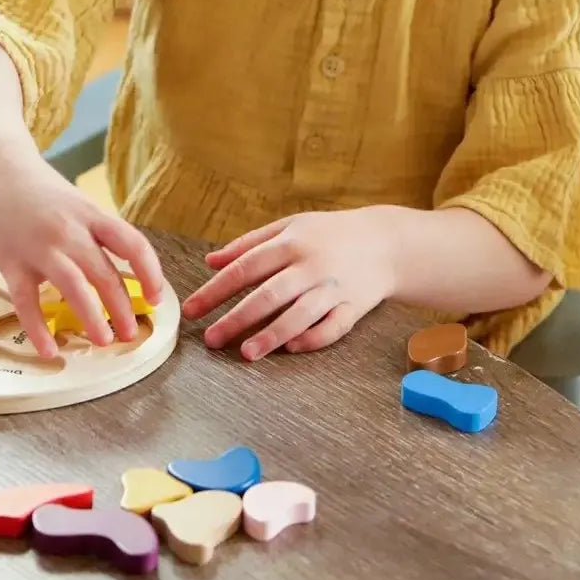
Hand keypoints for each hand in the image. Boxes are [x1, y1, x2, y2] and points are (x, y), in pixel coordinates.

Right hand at [0, 143, 165, 358]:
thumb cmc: (38, 193)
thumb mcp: (77, 204)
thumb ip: (97, 233)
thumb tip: (125, 270)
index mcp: (91, 215)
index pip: (132, 244)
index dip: (150, 273)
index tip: (154, 298)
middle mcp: (69, 231)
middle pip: (105, 273)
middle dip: (122, 308)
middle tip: (130, 334)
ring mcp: (39, 247)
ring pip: (73, 287)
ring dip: (92, 318)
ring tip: (103, 342)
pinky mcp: (10, 262)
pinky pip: (26, 302)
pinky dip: (38, 329)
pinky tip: (50, 351)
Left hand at [181, 209, 399, 360]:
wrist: (388, 242)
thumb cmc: (330, 234)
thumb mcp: (290, 226)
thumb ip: (249, 243)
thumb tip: (211, 261)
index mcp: (290, 243)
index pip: (244, 268)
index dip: (215, 290)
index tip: (192, 310)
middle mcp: (311, 266)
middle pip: (268, 295)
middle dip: (236, 319)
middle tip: (211, 339)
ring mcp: (334, 288)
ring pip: (300, 315)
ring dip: (272, 335)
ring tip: (246, 354)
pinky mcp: (355, 307)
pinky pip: (333, 328)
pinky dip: (312, 339)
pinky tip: (291, 349)